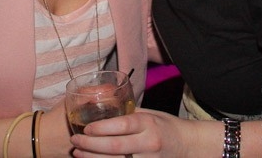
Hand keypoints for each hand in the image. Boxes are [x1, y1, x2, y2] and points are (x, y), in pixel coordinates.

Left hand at [71, 109, 194, 156]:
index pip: (123, 125)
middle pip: (115, 146)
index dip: (102, 128)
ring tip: (78, 153)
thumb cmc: (165, 126)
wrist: (187, 145)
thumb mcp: (150, 114)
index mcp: (149, 123)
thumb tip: (103, 109)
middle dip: (91, 145)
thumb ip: (129, 114)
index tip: (86, 127)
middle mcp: (149, 142)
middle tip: (75, 141)